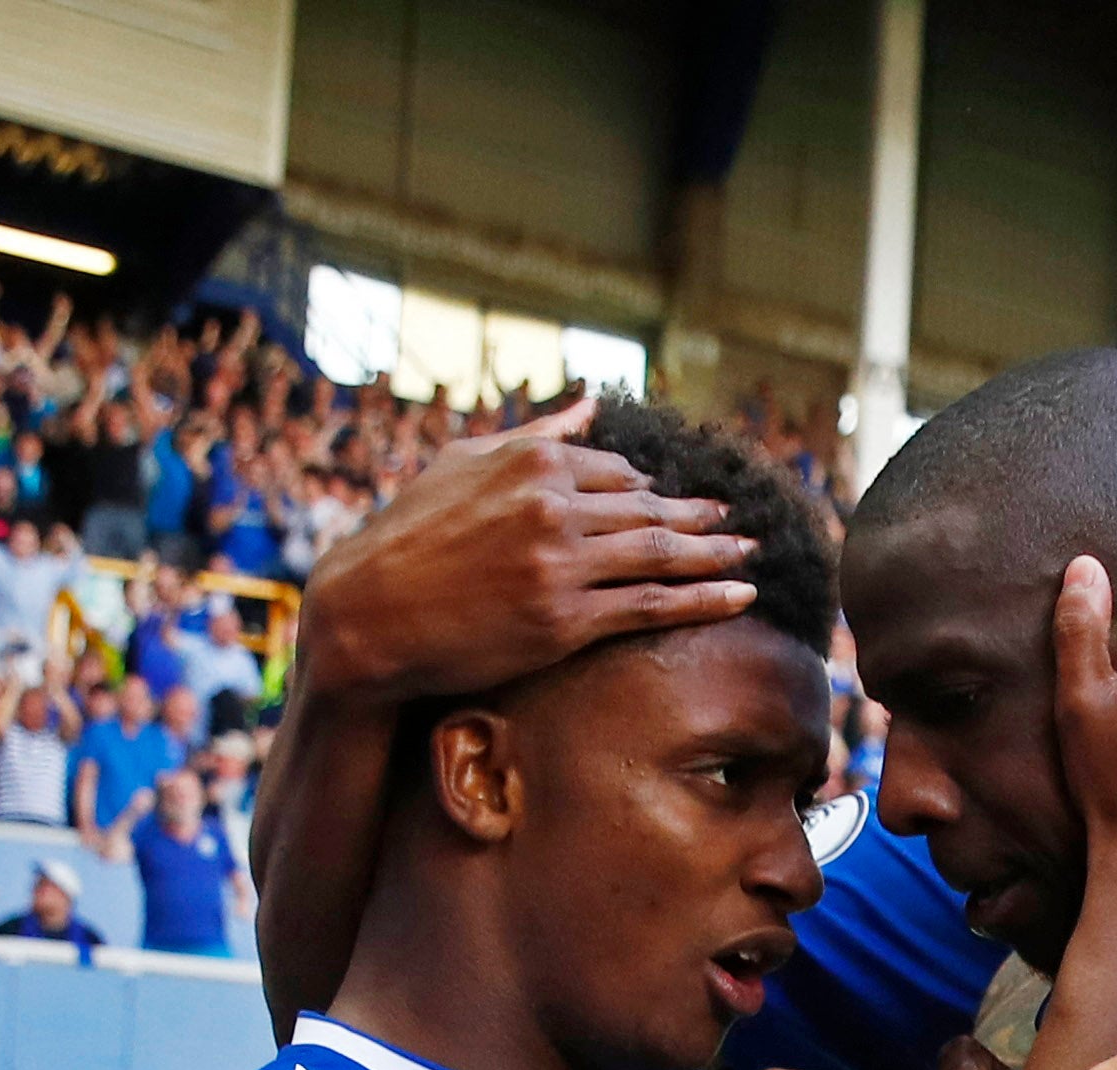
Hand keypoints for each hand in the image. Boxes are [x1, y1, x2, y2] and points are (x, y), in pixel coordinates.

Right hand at [297, 400, 760, 702]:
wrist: (366, 614)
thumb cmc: (406, 536)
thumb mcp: (461, 464)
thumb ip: (534, 434)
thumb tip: (590, 405)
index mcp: (531, 461)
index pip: (618, 471)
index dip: (653, 489)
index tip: (681, 499)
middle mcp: (552, 505)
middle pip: (650, 509)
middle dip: (701, 516)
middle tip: (739, 522)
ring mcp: (561, 562)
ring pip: (661, 553)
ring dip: (716, 554)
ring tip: (749, 555)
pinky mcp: (565, 618)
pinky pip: (652, 605)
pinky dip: (704, 599)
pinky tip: (739, 597)